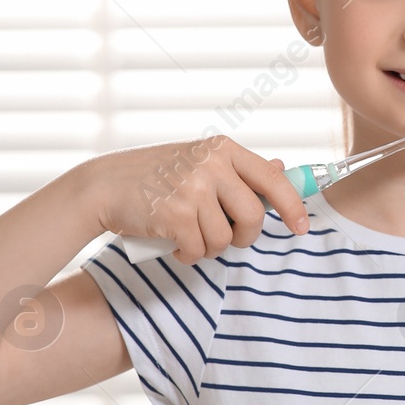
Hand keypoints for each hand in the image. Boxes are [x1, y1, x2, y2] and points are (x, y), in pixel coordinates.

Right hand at [80, 136, 309, 263]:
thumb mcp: (199, 161)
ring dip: (210, 248)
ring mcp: (193, 189)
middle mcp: (211, 165)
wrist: (103, 186)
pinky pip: (199, 250)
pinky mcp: (175, 215)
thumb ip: (238, 169)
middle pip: (253, 216)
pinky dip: (188, 255)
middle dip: (244, 237)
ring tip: (189, 236)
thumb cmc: (154, 176)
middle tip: (227, 238)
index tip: (301, 227)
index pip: (272, 178)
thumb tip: (282, 166)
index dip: (292, 205)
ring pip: (224, 238)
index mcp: (222, 149)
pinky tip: (173, 243)